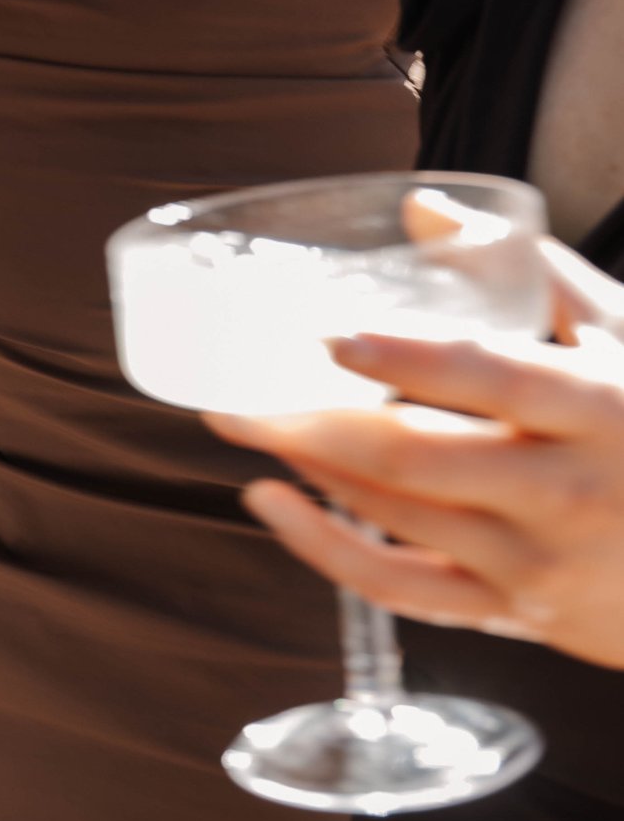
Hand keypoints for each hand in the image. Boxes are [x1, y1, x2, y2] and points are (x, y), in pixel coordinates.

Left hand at [208, 245, 623, 668]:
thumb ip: (530, 272)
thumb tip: (422, 208)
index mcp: (600, 407)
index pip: (491, 376)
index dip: (406, 355)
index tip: (331, 335)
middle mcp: (564, 489)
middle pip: (413, 456)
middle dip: (309, 422)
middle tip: (233, 388)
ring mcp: (536, 560)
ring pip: (395, 517)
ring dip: (310, 468)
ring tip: (251, 422)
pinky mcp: (514, 612)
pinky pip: (400, 589)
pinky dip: (323, 551)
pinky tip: (272, 504)